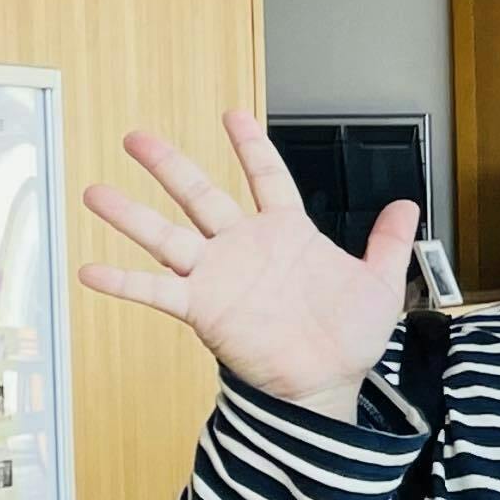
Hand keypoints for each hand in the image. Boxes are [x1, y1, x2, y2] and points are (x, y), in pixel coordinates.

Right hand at [80, 112, 414, 419]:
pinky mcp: (202, 309)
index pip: (267, 178)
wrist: (327, 384)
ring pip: (168, 236)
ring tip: (95, 193)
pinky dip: (124, 282)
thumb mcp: (379, 284)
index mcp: (286, 233)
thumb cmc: (348, 337)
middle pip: (201, 195)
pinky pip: (157, 292)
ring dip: (131, 216)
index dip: (251, 147)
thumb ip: (388, 242)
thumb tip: (408, 205)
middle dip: (170, 166)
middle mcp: (245, 248)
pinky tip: (90, 271)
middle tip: (136, 137)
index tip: (233, 115)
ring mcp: (219, 276)